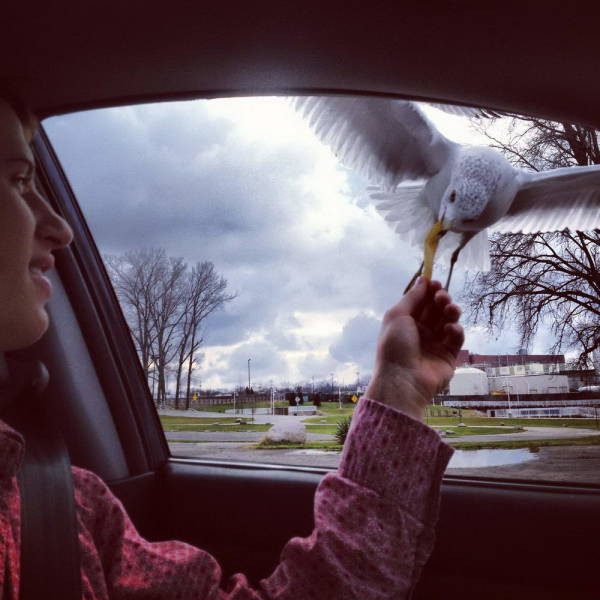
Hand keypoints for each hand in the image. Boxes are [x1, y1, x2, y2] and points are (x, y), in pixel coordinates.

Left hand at [365, 277, 463, 420]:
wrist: (403, 379)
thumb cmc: (394, 346)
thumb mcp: (397, 315)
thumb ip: (412, 297)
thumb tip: (423, 279)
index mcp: (406, 323)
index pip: (421, 302)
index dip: (429, 291)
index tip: (436, 282)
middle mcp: (421, 332)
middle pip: (436, 310)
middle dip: (441, 299)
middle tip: (442, 297)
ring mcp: (435, 344)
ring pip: (449, 321)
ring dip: (451, 312)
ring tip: (450, 309)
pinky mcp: (449, 356)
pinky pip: (456, 338)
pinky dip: (456, 331)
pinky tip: (450, 330)